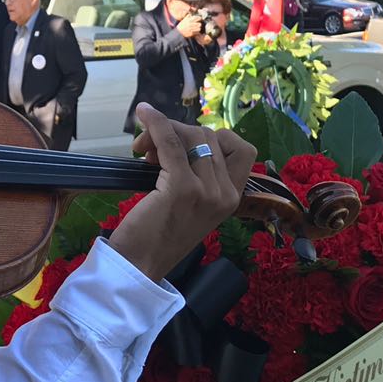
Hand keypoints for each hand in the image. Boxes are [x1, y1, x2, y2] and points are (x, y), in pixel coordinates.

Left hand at [107, 104, 256, 280]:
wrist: (139, 267)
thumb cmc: (158, 237)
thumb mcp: (191, 207)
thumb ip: (198, 177)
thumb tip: (179, 138)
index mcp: (233, 199)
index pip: (243, 150)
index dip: (215, 137)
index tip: (188, 145)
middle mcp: (226, 194)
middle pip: (209, 137)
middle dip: (179, 132)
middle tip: (150, 150)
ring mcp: (206, 191)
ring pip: (190, 136)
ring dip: (163, 132)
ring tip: (142, 150)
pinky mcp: (181, 188)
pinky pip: (170, 142)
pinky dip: (155, 124)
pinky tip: (143, 115)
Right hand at [176, 11, 205, 39]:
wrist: (178, 32)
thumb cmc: (182, 25)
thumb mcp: (184, 20)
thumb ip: (188, 16)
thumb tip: (191, 14)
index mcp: (189, 20)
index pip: (198, 18)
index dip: (199, 18)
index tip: (199, 19)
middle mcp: (191, 24)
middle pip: (199, 24)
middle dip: (199, 24)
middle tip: (198, 25)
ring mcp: (191, 29)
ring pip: (199, 29)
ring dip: (198, 28)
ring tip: (197, 28)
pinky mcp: (191, 33)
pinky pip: (197, 33)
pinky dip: (197, 32)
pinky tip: (195, 31)